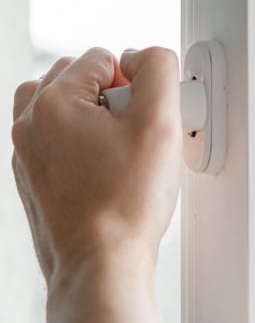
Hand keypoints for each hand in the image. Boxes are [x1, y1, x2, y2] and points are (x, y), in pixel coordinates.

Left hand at [11, 47, 181, 289]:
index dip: (134, 81)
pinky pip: (58, 139)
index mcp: (51, 103)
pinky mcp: (33, 179)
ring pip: (62, 105)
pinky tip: (109, 170)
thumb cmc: (126, 203)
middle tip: (133, 131)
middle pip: (76, 76)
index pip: (101, 56)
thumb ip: (157, 69)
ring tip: (120, 146)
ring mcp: (26, 155)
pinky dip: (82, 141)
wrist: (101, 265)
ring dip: (93, 114)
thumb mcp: (160, 120)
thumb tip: (143, 56)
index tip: (144, 117)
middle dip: (111, 94)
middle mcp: (29, 126)